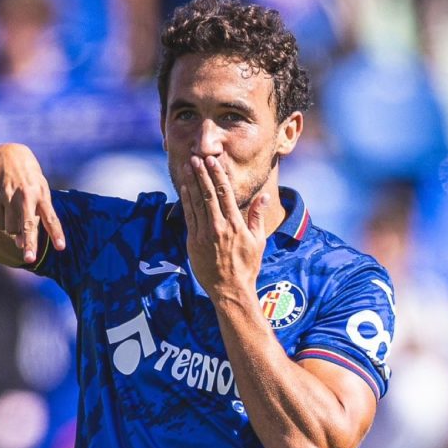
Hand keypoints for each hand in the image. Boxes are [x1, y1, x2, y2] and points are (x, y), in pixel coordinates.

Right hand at [0, 144, 65, 263]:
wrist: (5, 155)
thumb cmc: (28, 180)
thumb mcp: (38, 192)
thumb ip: (34, 218)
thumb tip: (20, 244)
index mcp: (42, 195)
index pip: (51, 218)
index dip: (56, 234)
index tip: (61, 247)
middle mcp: (26, 196)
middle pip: (28, 225)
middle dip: (30, 243)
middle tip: (29, 259)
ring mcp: (9, 196)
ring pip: (11, 229)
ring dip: (14, 230)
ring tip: (16, 212)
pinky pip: (0, 223)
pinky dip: (4, 221)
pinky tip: (5, 206)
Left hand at [179, 156, 269, 301]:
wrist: (230, 289)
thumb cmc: (247, 266)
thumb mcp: (258, 241)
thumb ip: (257, 216)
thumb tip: (264, 196)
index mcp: (235, 224)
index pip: (225, 193)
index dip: (217, 175)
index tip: (213, 161)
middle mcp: (219, 227)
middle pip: (208, 194)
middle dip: (202, 174)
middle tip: (197, 158)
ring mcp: (204, 234)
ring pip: (196, 203)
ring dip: (191, 183)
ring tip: (187, 167)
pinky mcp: (193, 242)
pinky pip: (188, 216)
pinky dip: (185, 201)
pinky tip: (184, 188)